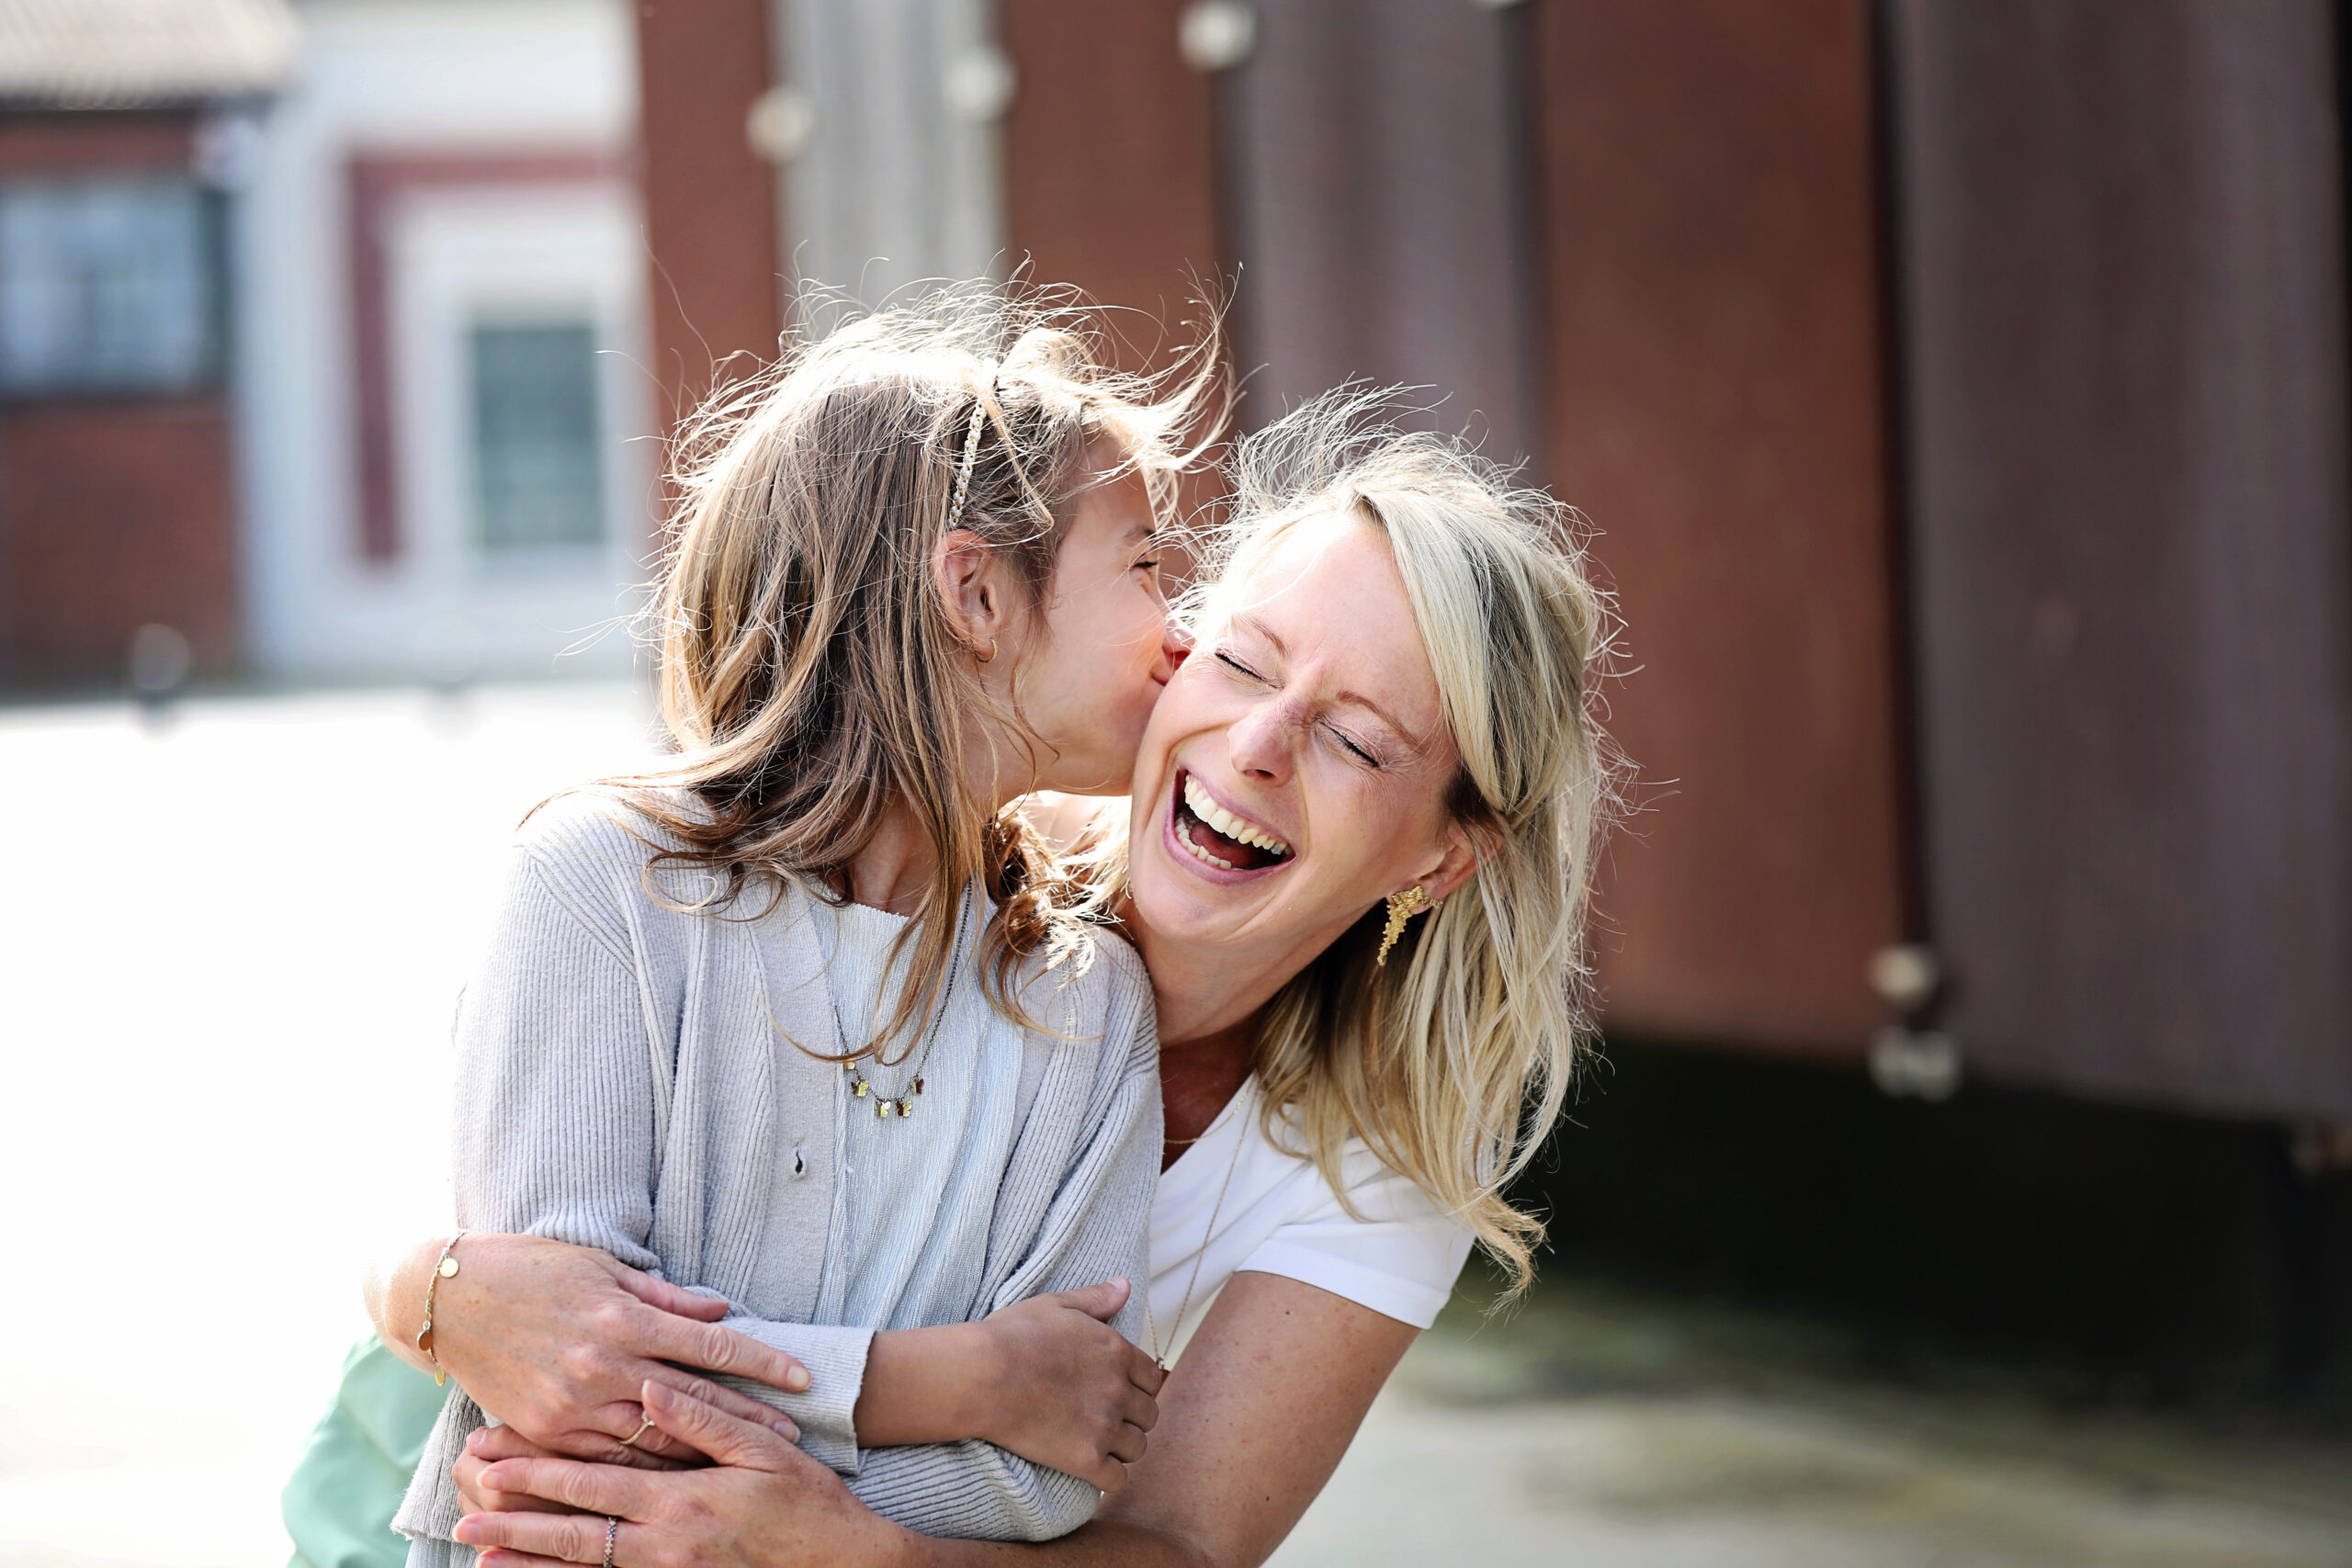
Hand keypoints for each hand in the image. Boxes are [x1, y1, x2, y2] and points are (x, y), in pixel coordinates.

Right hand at [429, 1233, 807, 1464]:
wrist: (448, 1299)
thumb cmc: (531, 1269)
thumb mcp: (603, 1269)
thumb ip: (665, 1299)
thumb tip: (721, 1313)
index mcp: (622, 1319)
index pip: (710, 1346)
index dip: (762, 1363)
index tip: (802, 1377)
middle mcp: (601, 1366)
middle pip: (693, 1403)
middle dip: (747, 1420)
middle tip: (791, 1436)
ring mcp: (571, 1405)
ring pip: (653, 1441)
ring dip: (703, 1454)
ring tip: (747, 1463)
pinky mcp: (543, 1430)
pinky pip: (604, 1459)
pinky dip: (644, 1469)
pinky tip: (678, 1477)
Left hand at [456, 1380, 909, 1567]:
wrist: (845, 1566)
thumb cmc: (809, 1501)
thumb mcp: (766, 1449)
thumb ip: (705, 1417)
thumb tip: (651, 1387)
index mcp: (682, 1496)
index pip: (592, 1483)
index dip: (538, 1473)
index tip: (491, 1462)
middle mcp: (665, 1541)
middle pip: (574, 1529)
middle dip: (515, 1519)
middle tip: (463, 1511)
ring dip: (529, 1559)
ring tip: (479, 1552)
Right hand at [973, 1279, 1163, 1490]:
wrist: (982, 1375)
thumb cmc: (1013, 1335)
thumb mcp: (1056, 1304)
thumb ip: (1096, 1298)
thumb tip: (1125, 1286)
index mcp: (1117, 1352)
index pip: (1152, 1378)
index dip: (1138, 1386)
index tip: (1119, 1392)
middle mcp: (1119, 1390)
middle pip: (1149, 1415)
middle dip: (1133, 1418)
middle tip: (1108, 1420)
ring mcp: (1104, 1426)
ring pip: (1137, 1448)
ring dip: (1122, 1448)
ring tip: (1100, 1445)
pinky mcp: (1085, 1459)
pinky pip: (1117, 1480)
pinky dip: (1108, 1478)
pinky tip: (1092, 1470)